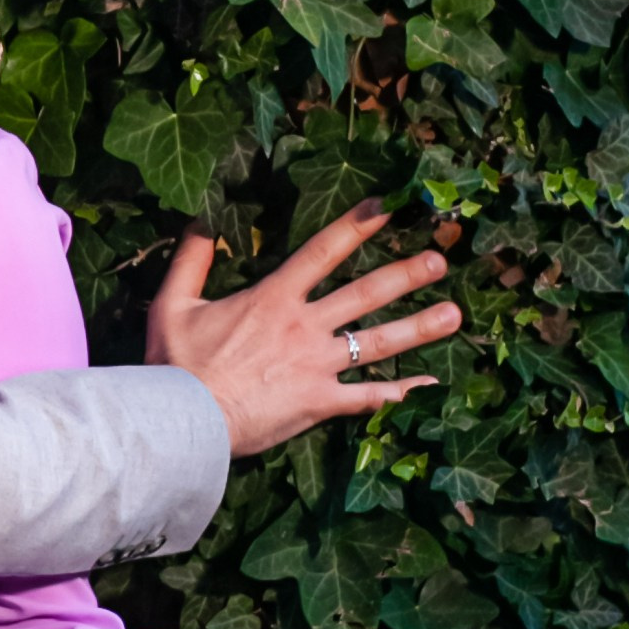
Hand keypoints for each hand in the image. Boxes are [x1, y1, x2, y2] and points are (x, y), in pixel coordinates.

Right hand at [145, 202, 459, 458]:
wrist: (182, 421)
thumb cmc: (175, 364)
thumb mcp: (173, 302)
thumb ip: (192, 258)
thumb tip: (203, 217)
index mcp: (273, 297)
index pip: (324, 251)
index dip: (358, 225)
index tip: (389, 207)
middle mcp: (304, 326)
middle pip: (365, 293)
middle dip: (406, 274)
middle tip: (440, 260)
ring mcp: (316, 365)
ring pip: (377, 342)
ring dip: (418, 328)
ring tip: (454, 315)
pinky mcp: (318, 402)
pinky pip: (367, 398)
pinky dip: (399, 393)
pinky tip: (427, 386)